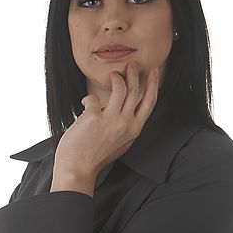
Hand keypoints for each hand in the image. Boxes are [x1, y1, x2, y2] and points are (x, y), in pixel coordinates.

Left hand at [53, 61, 159, 179]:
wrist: (78, 169)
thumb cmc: (95, 156)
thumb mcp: (119, 142)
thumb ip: (124, 125)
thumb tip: (120, 108)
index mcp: (134, 130)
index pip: (149, 103)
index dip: (153, 84)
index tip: (154, 71)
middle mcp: (126, 124)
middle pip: (136, 91)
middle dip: (134, 74)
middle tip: (131, 64)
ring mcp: (111, 120)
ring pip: (120, 89)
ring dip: (117, 77)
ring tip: (113, 74)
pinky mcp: (94, 118)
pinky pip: (93, 99)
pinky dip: (88, 99)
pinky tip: (84, 104)